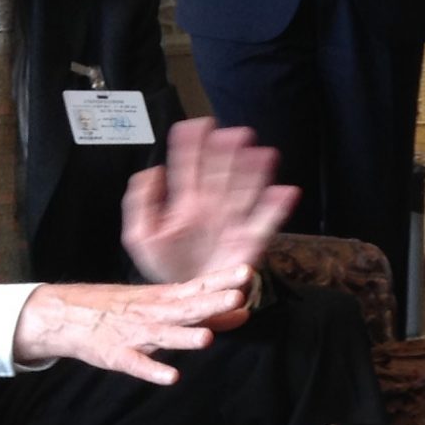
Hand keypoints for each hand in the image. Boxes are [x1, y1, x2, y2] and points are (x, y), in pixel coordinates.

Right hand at [11, 265, 253, 384]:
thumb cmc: (126, 309)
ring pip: (163, 335)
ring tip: (207, 338)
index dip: (222, 281)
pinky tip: (171, 377)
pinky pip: (137, 364)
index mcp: (166, 299)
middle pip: (186, 307)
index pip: (199, 287)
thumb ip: (206, 313)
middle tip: (237, 296)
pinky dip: (153, 370)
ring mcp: (135, 333)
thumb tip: (245, 313)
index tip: (248, 271)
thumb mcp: (164, 304)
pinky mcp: (117, 355)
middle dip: (211, 303)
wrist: (68, 314)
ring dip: (184, 336)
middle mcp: (154, 313)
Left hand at [122, 117, 296, 285]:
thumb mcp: (141, 236)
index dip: (192, 144)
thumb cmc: (168, 265)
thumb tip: (154, 170)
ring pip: (245, 190)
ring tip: (261, 154)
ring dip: (255, 172)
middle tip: (234, 134)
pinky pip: (266, 222)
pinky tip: (284, 191)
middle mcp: (212, 205)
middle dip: (228, 151)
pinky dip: (277, 207)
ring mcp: (232, 221)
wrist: (190, 299)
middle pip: (222, 171)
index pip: (189, 165)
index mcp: (186, 201)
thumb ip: (139, 202)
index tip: (197, 125)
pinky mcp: (250, 241)